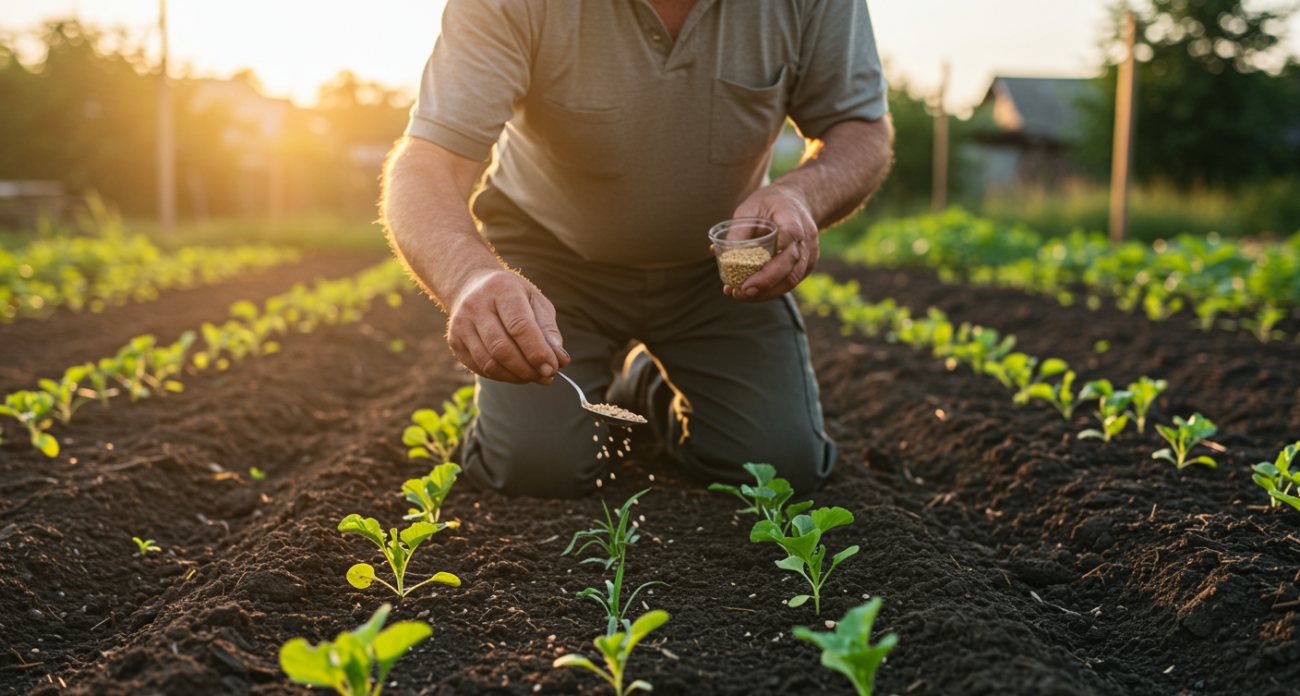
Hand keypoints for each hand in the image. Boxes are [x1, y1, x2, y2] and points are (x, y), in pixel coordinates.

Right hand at [446, 269, 569, 384]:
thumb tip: (560, 360)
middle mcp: (475, 305)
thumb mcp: (536, 302)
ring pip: (489, 363)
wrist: (472, 285)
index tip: (553, 368)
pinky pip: (480, 368)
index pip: (519, 326)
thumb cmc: (512, 296)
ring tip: (534, 376)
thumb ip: (549, 330)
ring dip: (516, 377)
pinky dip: (503, 376)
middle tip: (547, 377)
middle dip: (528, 369)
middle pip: (502, 348)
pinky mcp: (454, 342)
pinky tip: (516, 373)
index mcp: (501, 288)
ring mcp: (460, 324)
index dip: (537, 352)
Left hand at [723, 184, 819, 301]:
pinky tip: (750, 292)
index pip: (789, 240)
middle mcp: (806, 239)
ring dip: (766, 293)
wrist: (797, 201)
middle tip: (740, 291)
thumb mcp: (750, 207)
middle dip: (764, 284)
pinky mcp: (806, 265)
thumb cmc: (771, 203)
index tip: (749, 280)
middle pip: (790, 268)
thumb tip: (717, 254)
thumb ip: (738, 230)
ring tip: (740, 294)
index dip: (771, 264)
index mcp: (792, 219)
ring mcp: (809, 254)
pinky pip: (790, 282)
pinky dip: (770, 290)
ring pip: (791, 280)